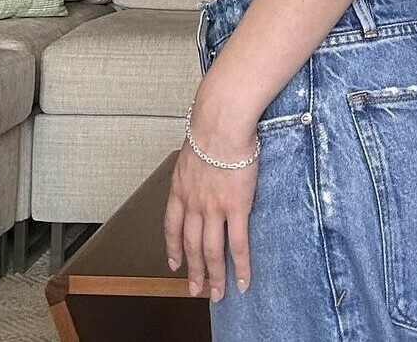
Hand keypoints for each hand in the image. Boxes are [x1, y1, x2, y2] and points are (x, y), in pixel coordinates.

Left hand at [163, 100, 259, 302]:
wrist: (220, 123)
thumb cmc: (210, 125)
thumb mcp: (192, 147)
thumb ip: (195, 163)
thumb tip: (203, 160)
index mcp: (180, 189)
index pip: (172, 226)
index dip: (173, 248)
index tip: (174, 263)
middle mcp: (193, 204)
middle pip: (191, 245)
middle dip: (193, 271)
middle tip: (196, 289)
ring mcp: (213, 209)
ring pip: (212, 252)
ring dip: (214, 276)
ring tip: (218, 293)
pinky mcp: (236, 208)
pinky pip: (238, 244)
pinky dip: (241, 266)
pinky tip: (244, 280)